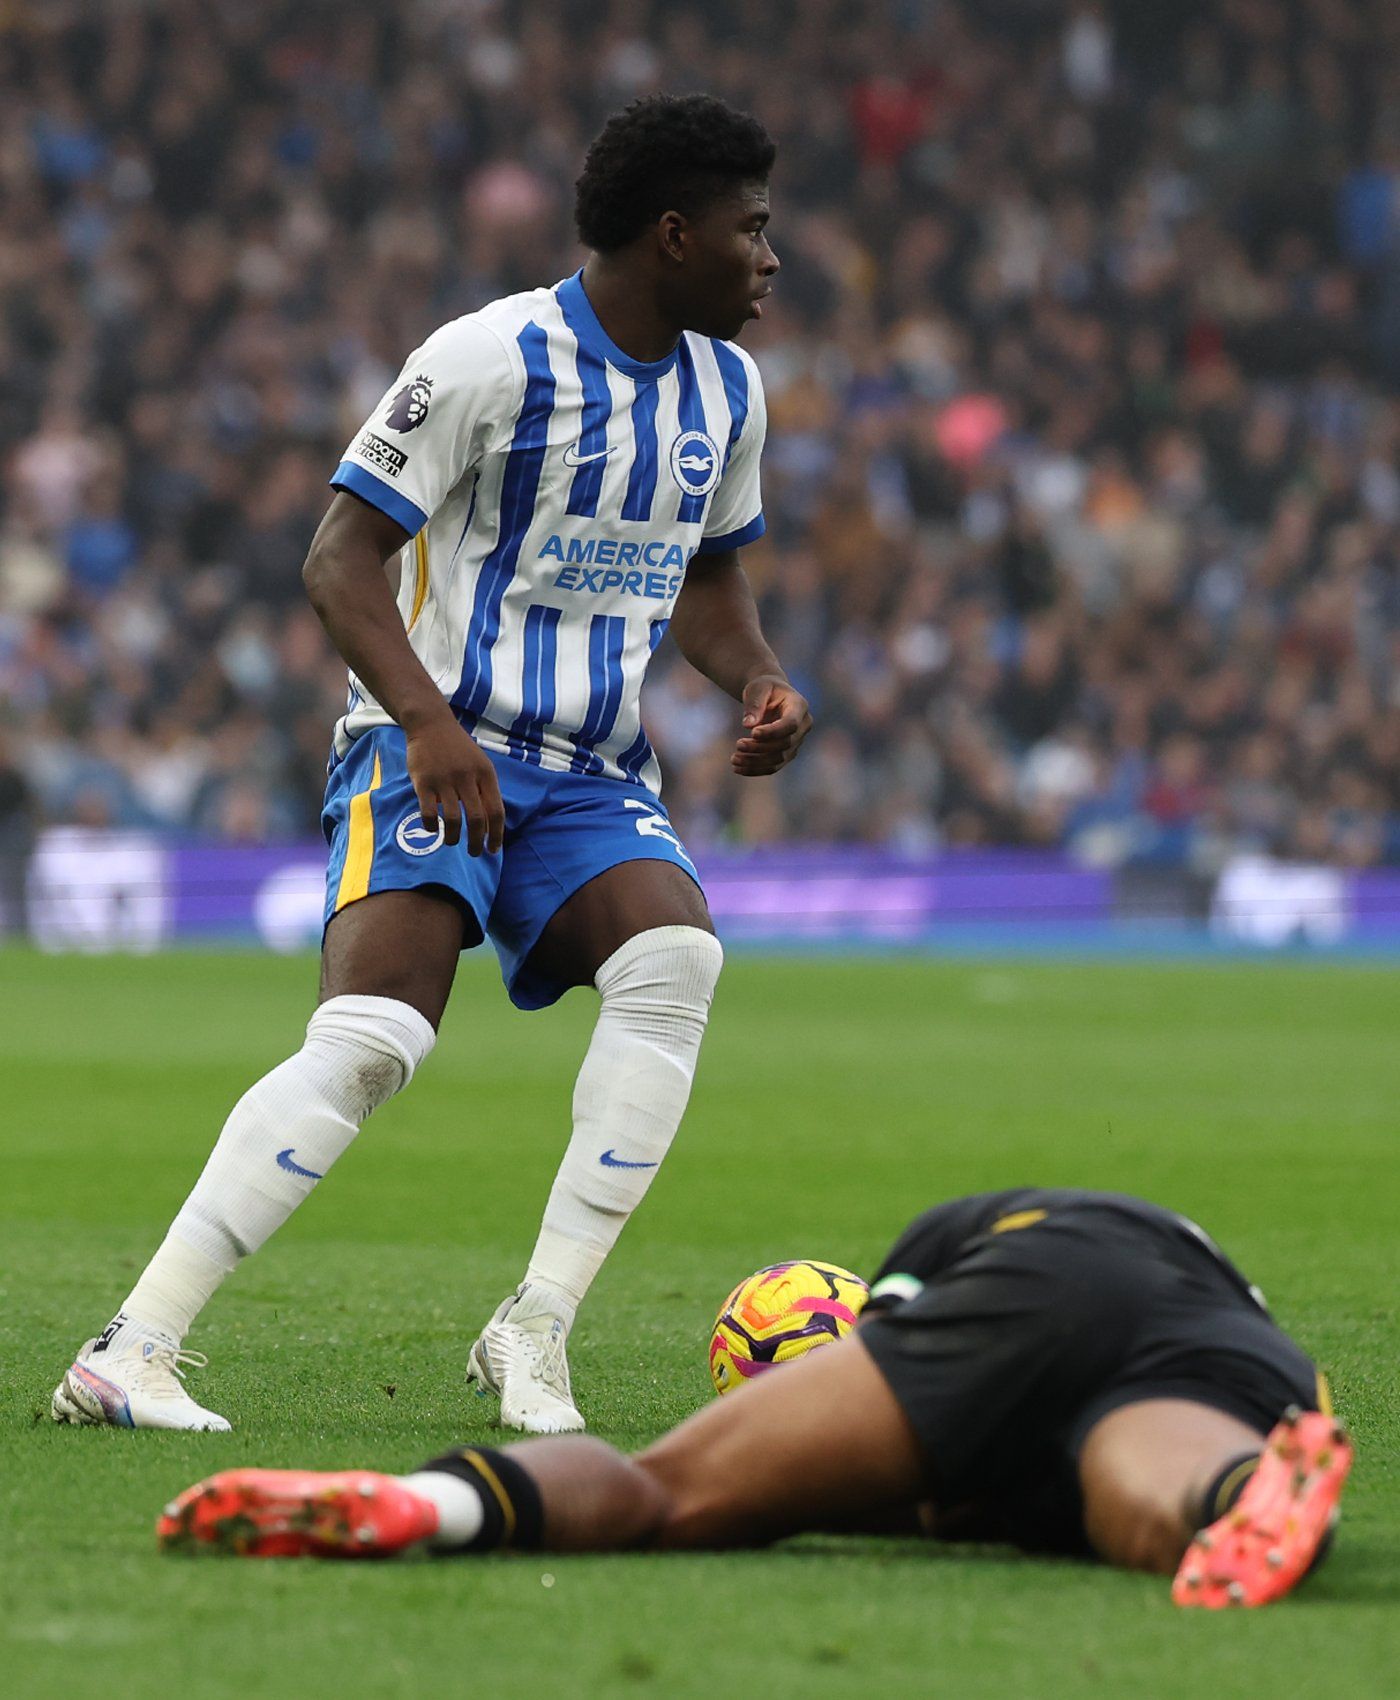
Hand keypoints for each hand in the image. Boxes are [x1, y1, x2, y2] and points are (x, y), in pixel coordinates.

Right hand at [403, 707, 503, 854]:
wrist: (431, 724)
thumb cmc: (458, 748)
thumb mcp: (480, 763)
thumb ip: (485, 789)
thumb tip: (489, 824)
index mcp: (485, 774)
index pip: (496, 811)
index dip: (496, 834)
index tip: (493, 849)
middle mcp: (467, 778)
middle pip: (477, 819)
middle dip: (477, 842)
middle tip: (474, 853)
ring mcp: (445, 780)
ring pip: (454, 820)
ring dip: (454, 838)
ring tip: (452, 842)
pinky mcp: (423, 782)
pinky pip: (429, 812)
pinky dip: (432, 826)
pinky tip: (433, 829)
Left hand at [732, 674, 811, 775]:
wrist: (769, 694)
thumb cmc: (763, 688)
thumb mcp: (757, 688)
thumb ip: (754, 703)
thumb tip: (748, 725)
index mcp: (799, 706)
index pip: (791, 724)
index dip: (773, 731)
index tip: (752, 733)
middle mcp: (803, 726)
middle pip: (785, 744)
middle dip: (760, 748)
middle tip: (738, 745)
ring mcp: (797, 741)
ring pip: (779, 759)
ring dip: (756, 762)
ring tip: (734, 759)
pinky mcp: (787, 753)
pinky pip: (773, 766)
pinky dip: (755, 769)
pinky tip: (738, 768)